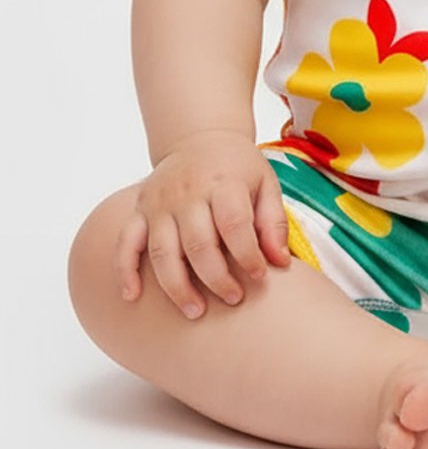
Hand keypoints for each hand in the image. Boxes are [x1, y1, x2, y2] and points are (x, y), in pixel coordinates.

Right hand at [115, 129, 291, 318]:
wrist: (200, 137)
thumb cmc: (237, 167)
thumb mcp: (265, 183)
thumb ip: (273, 222)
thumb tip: (280, 263)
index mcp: (223, 182)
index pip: (234, 225)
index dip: (248, 255)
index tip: (259, 277)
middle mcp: (188, 193)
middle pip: (198, 245)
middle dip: (217, 279)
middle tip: (233, 299)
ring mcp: (160, 203)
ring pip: (162, 252)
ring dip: (177, 287)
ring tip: (195, 311)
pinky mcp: (140, 210)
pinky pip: (126, 242)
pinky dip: (125, 270)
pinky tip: (132, 295)